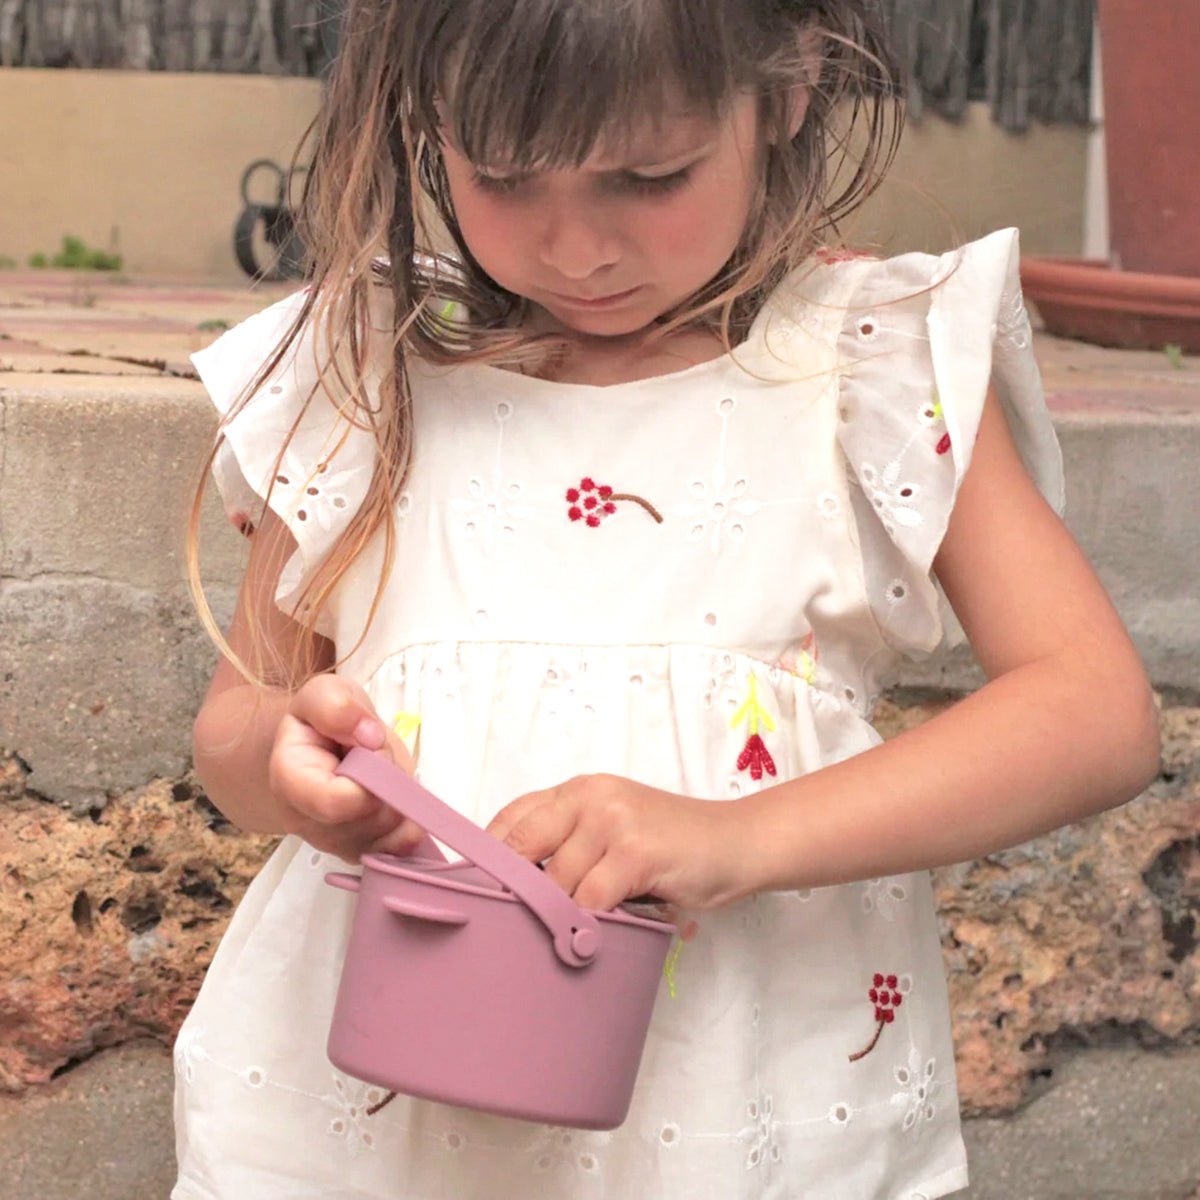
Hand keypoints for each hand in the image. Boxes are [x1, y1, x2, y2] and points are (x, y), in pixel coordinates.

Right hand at [268, 674, 425, 861]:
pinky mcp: (360, 852)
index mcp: (290, 782)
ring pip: (388, 835)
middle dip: (391, 783)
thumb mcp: (322, 694)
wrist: (320, 748)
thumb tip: (369, 737)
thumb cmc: (321, 721)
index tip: (377, 749)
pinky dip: (409, 823)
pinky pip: (399, 850)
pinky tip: (397, 798)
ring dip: (402, 800)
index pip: (335, 803)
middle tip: (380, 756)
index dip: (371, 778)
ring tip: (383, 774)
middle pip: (370, 820)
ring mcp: (334, 844)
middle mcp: (307, 823)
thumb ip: (337, 707)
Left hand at [484, 774, 753, 934]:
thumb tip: (511, 890)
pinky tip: (603, 931)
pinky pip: (589, 901)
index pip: (510, 819)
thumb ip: (569, 844)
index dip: (487, 859)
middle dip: (515, 893)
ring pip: (555, 883)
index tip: (479, 894)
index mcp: (578, 790)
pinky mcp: (635, 852)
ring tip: (577, 929)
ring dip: (562, 914)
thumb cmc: (673, 846)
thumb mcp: (613, 830)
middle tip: (514, 927)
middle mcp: (590, 796)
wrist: (737, 843)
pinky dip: (590, 923)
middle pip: (521, 849)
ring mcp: (613, 821)